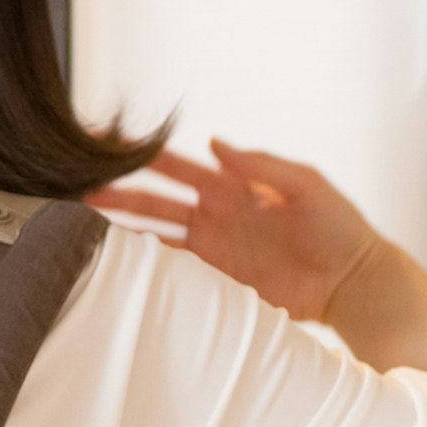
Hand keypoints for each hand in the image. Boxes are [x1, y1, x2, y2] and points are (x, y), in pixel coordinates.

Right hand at [93, 139, 385, 324]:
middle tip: (73, 191)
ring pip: (153, 237)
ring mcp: (212, 250)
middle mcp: (212, 215)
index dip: (137, 155)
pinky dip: (145, 269)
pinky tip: (117, 266)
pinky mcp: (217, 282)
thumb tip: (213, 143)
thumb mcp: (305, 185)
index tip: (103, 145)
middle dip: (112, 195)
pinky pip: (172, 274)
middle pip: (150, 202)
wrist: (353, 281)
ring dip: (119, 232)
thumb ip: (260, 166)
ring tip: (80, 228)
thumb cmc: (339, 226)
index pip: (172, 166)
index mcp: (229, 186)